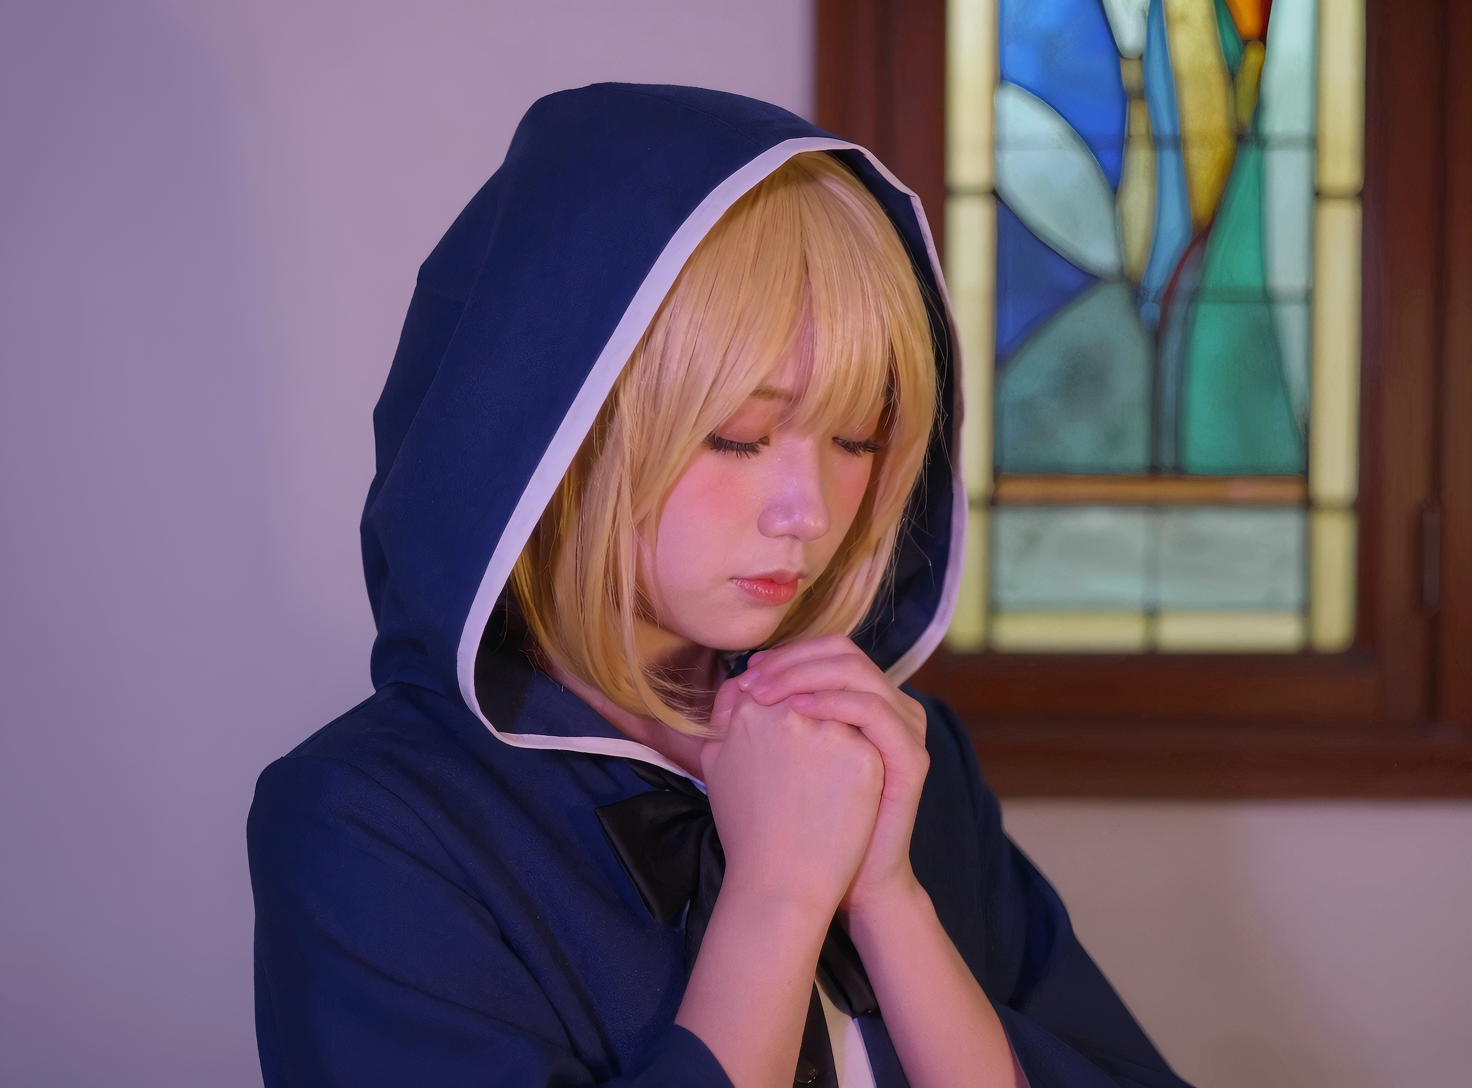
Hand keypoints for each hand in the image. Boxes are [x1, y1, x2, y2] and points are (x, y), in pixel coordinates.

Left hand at [733, 634, 929, 915]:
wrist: (826, 881)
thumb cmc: (796, 821)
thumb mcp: (777, 759)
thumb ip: (763, 720)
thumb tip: (732, 682)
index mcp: (862, 703)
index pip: (828, 650)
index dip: (787, 654)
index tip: (749, 672)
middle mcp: (890, 708)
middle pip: (844, 652)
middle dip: (792, 661)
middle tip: (754, 681)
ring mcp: (905, 731)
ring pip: (858, 672)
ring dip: (805, 675)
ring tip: (764, 694)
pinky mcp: (911, 758)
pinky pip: (874, 711)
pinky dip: (832, 702)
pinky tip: (796, 713)